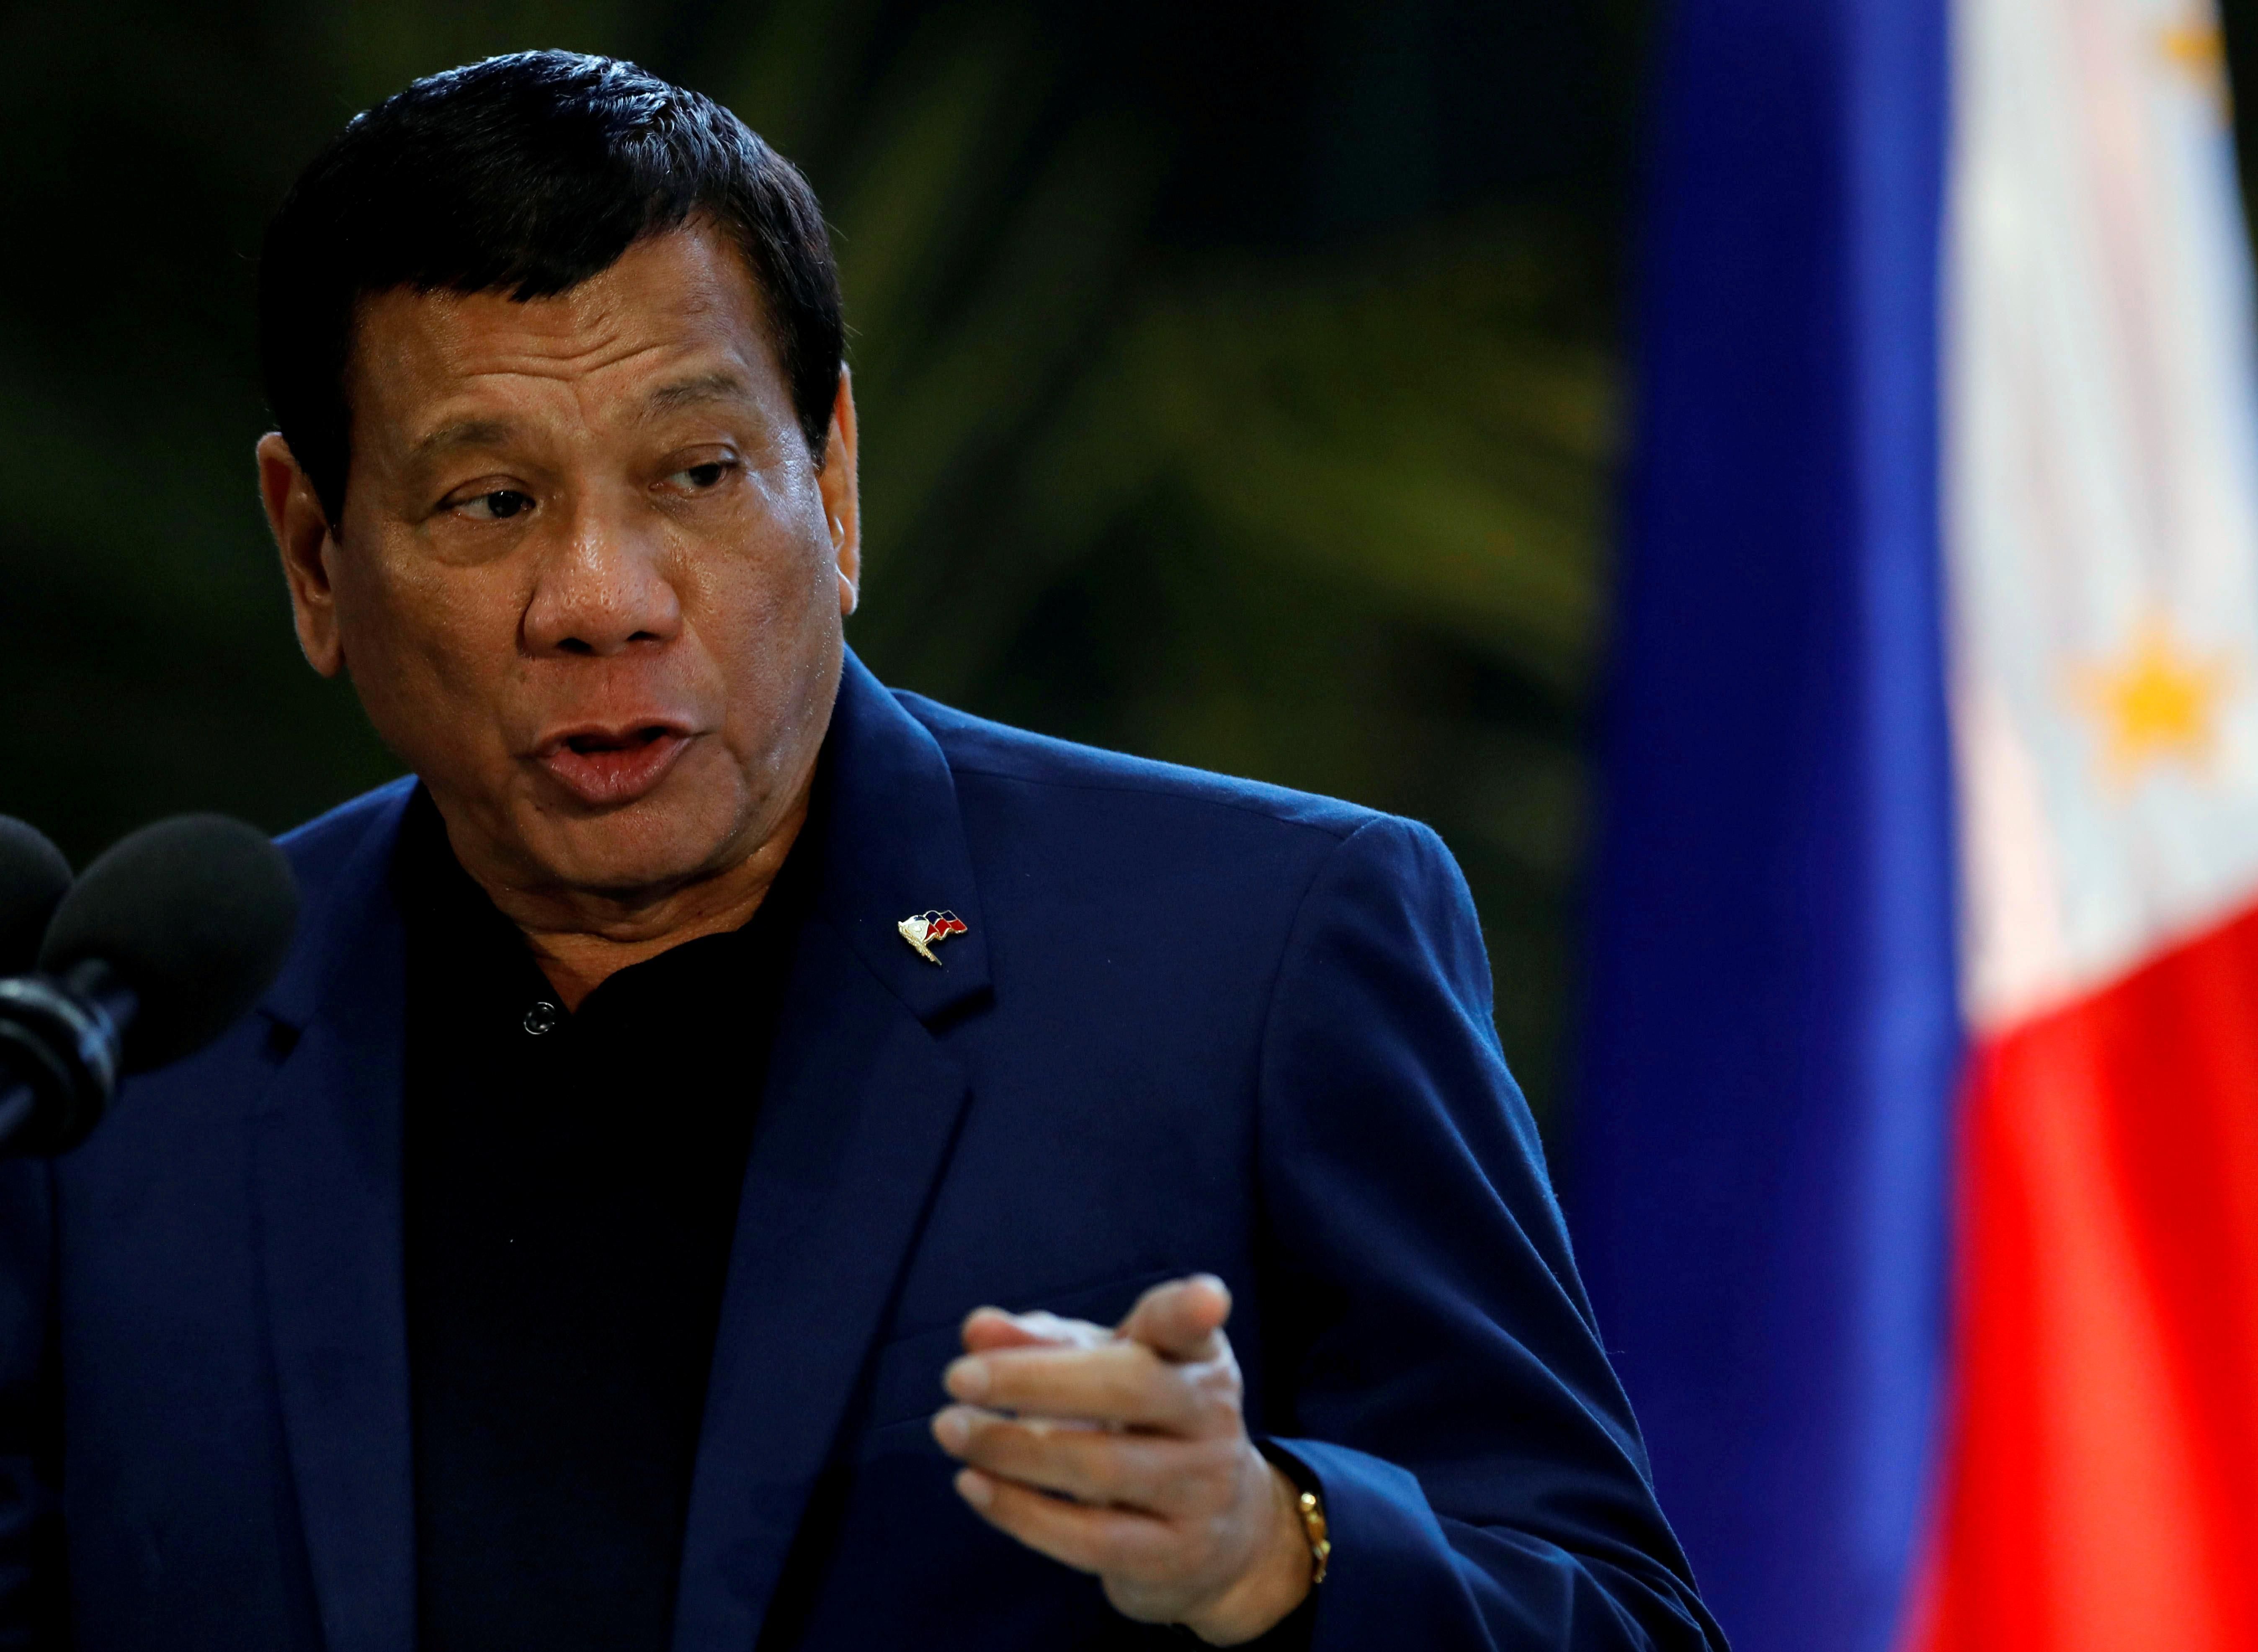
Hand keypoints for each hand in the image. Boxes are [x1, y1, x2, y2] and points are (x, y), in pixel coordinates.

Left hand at [931, 1274, 1314, 1644]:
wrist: (1213, 1533)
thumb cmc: (1138, 1425)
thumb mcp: (1100, 1370)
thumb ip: (1041, 1342)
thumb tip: (977, 1329)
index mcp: (1195, 1357)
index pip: (1189, 1327)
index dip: (1192, 1310)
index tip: (1205, 1298)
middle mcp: (1209, 1417)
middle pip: (1129, 1388)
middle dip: (1035, 1380)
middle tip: (957, 1376)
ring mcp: (1199, 1489)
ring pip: (1100, 1465)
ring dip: (1010, 1448)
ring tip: (949, 1429)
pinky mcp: (1171, 1554)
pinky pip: (1088, 1538)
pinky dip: (1019, 1510)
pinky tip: (972, 1483)